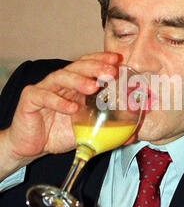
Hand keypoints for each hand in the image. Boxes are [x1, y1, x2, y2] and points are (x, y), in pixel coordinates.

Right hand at [0, 52, 118, 177]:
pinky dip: (58, 102)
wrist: (32, 146)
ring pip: (61, 77)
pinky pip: (44, 96)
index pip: (88, 65)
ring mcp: (45, 88)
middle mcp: (61, 83)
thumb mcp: (87, 131)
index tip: (117, 60)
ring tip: (93, 87)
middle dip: (95, 67)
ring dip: (78, 80)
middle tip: (110, 72)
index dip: (101, 60)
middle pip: (78, 67)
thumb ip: (107, 130)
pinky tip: (72, 108)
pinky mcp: (30, 99)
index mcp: (75, 85)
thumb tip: (131, 136)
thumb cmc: (59, 133)